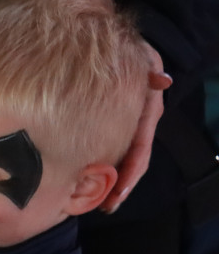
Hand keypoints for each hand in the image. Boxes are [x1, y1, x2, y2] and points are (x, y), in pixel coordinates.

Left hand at [100, 44, 171, 213]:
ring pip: (123, 158)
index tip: (118, 193)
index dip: (131, 171)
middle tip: (106, 207)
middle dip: (121, 185)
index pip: (142, 147)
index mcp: (147, 111)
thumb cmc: (129, 53)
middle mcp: (140, 122)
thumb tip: (163, 81)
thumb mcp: (142, 58)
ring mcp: (129, 125)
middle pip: (133, 161)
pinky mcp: (116, 125)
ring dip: (113, 181)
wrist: (116, 47)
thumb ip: (151, 70)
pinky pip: (112, 149)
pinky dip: (104, 166)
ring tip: (100, 203)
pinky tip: (90, 179)